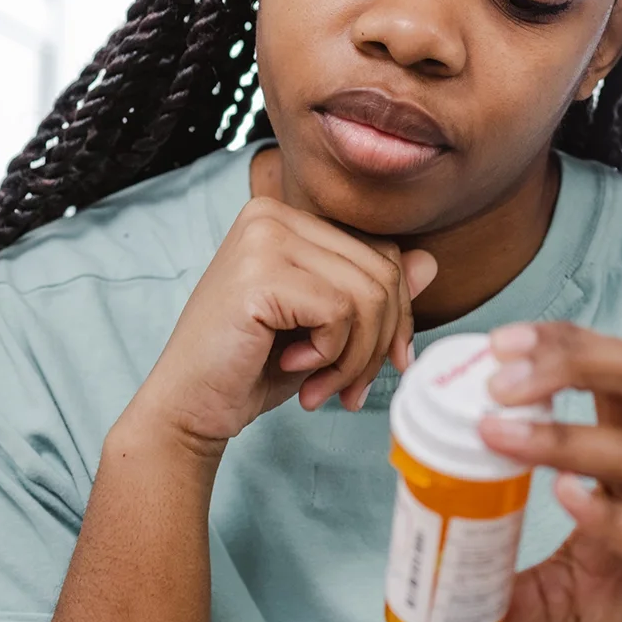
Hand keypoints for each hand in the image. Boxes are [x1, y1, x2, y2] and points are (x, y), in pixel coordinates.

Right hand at [132, 197, 436, 455]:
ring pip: (369, 294)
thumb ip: (372, 292)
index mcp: (287, 219)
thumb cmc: (251, 368)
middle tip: (349, 389)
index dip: (397, 315)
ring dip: (357, 357)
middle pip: (383, 272)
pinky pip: (341, 311)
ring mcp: (264, 238)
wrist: (190, 407)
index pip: (381, 253)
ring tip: (324, 386)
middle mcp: (273, 214)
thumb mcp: (326, 329)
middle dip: (380, 342)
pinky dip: (331, 355)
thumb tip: (431, 262)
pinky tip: (295, 368)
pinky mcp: (260, 272)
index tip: (382, 364)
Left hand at [478, 322, 621, 621]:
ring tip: (498, 433)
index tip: (498, 343)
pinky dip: (611, 515)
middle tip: (498, 376)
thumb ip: (521, 586)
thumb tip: (442, 605)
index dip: (565, 342)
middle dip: (575, 361)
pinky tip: (565, 499)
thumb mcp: (583, 588)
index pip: (621, 366)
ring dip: (568, 439)